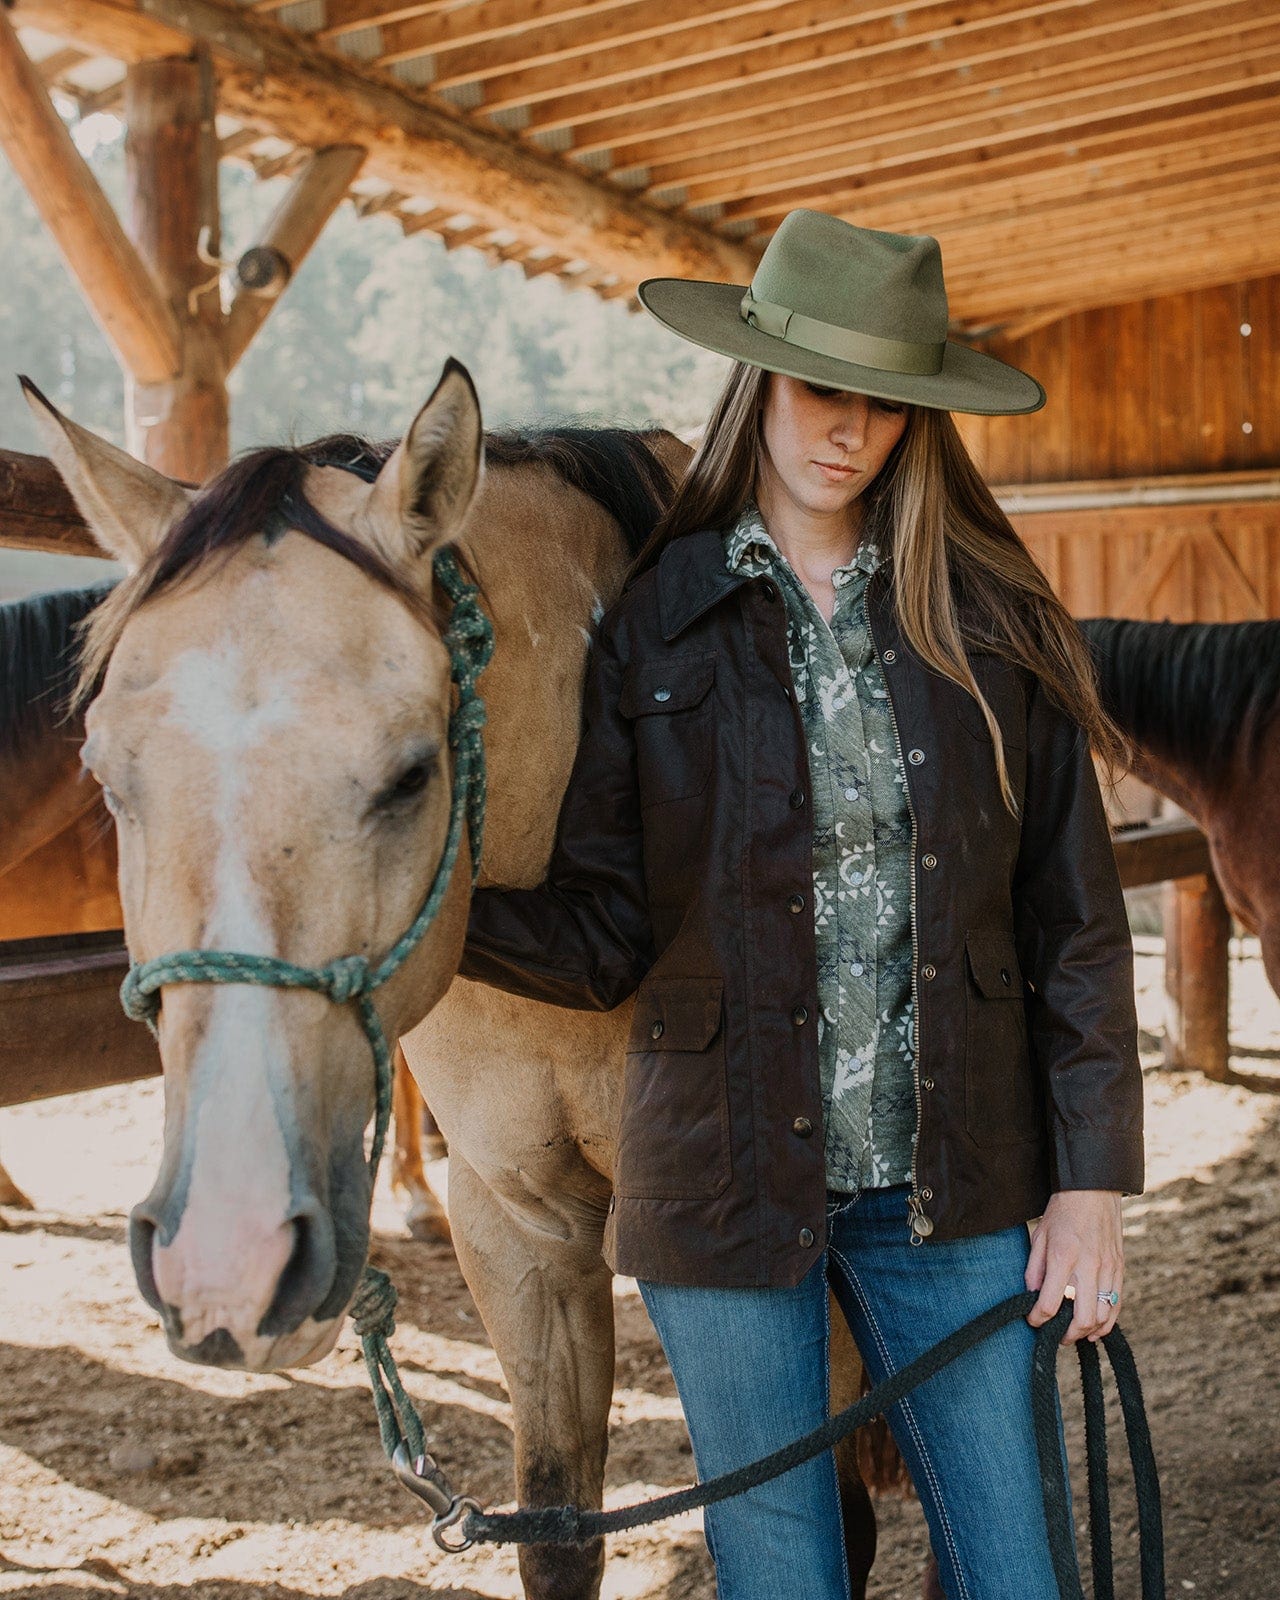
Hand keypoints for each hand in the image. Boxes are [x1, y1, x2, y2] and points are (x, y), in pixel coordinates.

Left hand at [1025, 1189, 1123, 1343]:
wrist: (1093, 1191)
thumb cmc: (1062, 1212)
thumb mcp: (1040, 1236)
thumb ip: (1034, 1269)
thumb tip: (1032, 1296)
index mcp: (1063, 1257)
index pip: (1050, 1302)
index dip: (1038, 1319)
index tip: (1032, 1321)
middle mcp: (1088, 1266)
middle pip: (1081, 1318)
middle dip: (1067, 1334)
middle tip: (1055, 1335)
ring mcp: (1108, 1269)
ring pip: (1102, 1316)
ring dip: (1087, 1331)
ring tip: (1074, 1333)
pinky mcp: (1120, 1268)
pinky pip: (1117, 1304)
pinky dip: (1107, 1322)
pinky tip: (1095, 1328)